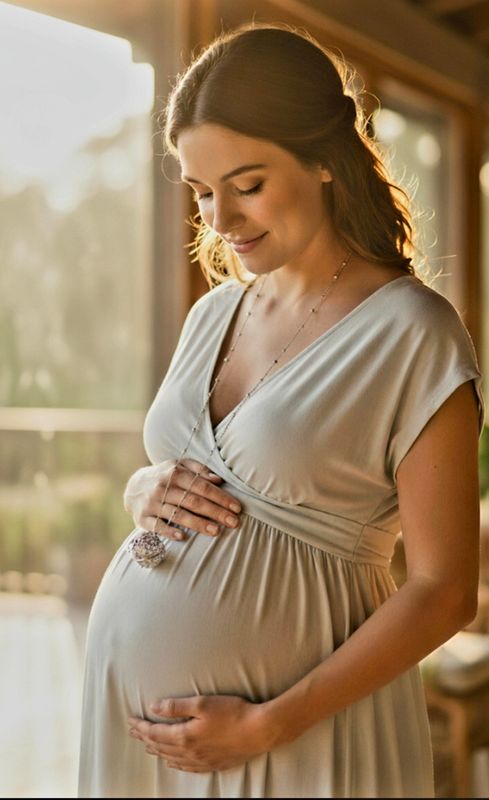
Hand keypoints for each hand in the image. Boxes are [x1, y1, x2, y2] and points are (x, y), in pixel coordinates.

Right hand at [123, 459, 241, 540]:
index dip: (220, 497)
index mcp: (174, 473)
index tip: (237, 507)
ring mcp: (152, 503)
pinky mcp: (142, 518)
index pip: (202, 486)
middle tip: (234, 522)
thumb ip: (199, 470)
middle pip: (193, 502)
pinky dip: (169, 532)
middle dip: (216, 512)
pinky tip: (183, 537)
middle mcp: (163, 487)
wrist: (133, 486)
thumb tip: (219, 480)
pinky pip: (157, 526)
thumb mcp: (179, 466)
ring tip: (216, 532)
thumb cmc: (165, 476)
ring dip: (198, 524)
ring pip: (178, 515)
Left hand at [128, 695, 271, 771]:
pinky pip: (186, 768)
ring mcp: (201, 761)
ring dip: (157, 751)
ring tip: (148, 745)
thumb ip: (176, 706)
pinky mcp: (212, 764)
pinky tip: (172, 762)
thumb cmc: (232, 712)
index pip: (155, 732)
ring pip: (171, 759)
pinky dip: (174, 763)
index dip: (140, 726)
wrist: (259, 731)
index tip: (130, 720)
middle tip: (134, 731)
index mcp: (184, 736)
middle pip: (160, 746)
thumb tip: (154, 707)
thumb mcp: (202, 703)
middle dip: (145, 738)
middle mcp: (189, 752)